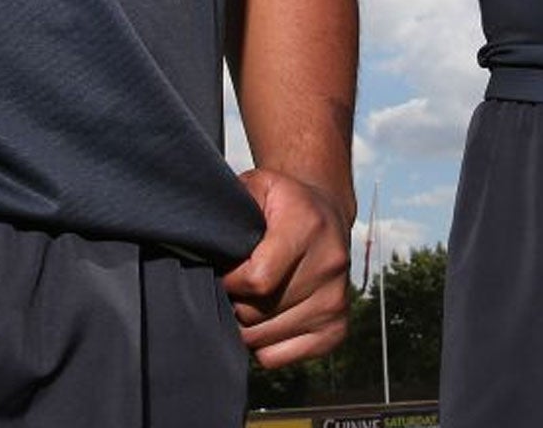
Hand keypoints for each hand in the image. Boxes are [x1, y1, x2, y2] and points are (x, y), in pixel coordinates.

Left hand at [222, 167, 352, 366]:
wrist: (325, 214)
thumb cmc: (283, 203)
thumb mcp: (257, 185)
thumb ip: (231, 206)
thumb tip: (206, 238)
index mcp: (307, 226)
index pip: (257, 280)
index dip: (230, 281)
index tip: (226, 271)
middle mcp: (329, 266)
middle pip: (257, 313)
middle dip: (234, 302)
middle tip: (236, 284)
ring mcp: (336, 302)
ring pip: (263, 339)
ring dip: (247, 324)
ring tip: (251, 298)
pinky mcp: (336, 330)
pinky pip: (277, 357)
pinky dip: (263, 344)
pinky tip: (267, 316)